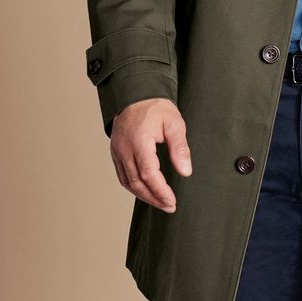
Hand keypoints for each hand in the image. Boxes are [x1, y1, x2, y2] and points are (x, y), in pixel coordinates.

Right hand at [110, 98, 192, 212]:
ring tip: (161, 202)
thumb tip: (186, 172)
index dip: (160, 191)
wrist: (135, 94)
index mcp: (139, 141)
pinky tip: (146, 191)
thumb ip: (180, 147)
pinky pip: (122, 176)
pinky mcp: (115, 153)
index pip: (149, 174)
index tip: (172, 201)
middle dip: (154, 198)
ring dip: (144, 196)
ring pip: (128, 182)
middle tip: (170, 206)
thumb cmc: (156, 108)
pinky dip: (134, 187)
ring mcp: (117, 152)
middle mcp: (124, 149)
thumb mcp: (174, 122)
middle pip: (137, 183)